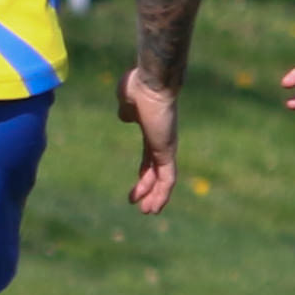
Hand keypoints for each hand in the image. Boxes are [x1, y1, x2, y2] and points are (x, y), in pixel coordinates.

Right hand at [117, 68, 178, 213]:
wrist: (151, 81)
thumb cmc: (138, 86)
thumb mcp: (126, 103)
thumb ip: (126, 111)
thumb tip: (126, 115)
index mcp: (151, 130)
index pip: (149, 158)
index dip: (143, 174)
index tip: (135, 188)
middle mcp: (162, 140)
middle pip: (157, 170)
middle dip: (148, 188)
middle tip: (140, 204)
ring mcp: (166, 147)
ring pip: (164, 179)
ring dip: (156, 196)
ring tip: (147, 212)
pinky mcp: (168, 152)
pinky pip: (168, 179)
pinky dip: (162, 194)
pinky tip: (154, 206)